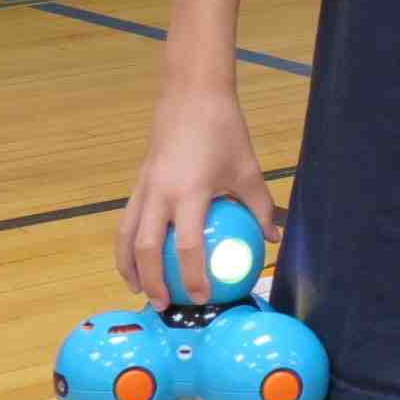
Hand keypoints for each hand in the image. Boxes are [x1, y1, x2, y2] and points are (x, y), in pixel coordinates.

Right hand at [115, 87, 283, 307]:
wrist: (190, 94)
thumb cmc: (224, 130)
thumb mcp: (248, 169)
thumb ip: (259, 206)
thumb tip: (272, 238)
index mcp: (190, 191)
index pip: (189, 246)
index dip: (194, 276)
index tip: (203, 297)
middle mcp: (160, 192)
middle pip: (147, 248)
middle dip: (152, 282)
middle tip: (164, 306)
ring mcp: (144, 186)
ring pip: (127, 235)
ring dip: (129, 266)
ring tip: (139, 289)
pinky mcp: (138, 181)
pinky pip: (127, 220)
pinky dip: (128, 243)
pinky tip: (138, 257)